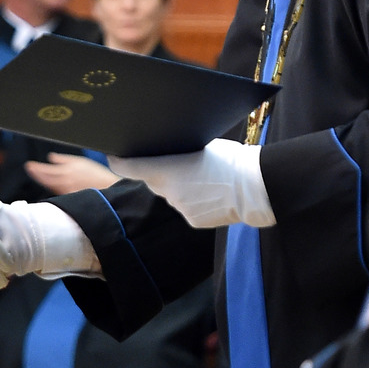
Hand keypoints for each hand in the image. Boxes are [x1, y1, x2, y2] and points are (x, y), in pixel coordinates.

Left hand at [25, 152, 119, 194]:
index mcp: (67, 171)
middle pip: (46, 179)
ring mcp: (67, 191)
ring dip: (42, 181)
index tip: (29, 165)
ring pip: (50, 186)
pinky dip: (51, 189)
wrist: (109, 189)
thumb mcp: (80, 162)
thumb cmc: (97, 174)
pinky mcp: (71, 198)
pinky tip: (48, 187)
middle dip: (36, 174)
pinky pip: (57, 193)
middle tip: (29, 169)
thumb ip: (63, 159)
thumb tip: (51, 157)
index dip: (37, 168)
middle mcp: (65, 181)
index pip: (47, 169)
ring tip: (35, 175)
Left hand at [105, 138, 274, 227]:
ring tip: (205, 180)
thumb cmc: (229, 159)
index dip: (119, 161)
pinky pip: (187, 209)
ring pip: (172, 196)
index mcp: (163, 170)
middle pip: (154, 181)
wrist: (254, 188)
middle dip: (162, 174)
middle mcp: (166, 191)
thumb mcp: (200, 146)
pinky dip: (193, 202)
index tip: (114, 156)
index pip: (127, 167)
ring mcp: (179, 208)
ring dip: (181, 189)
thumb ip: (178, 153)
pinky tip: (211, 195)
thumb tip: (168, 155)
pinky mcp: (192, 221)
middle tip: (183, 165)